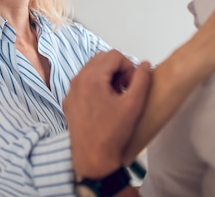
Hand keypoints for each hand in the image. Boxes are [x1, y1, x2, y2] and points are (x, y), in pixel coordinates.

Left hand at [63, 50, 151, 178]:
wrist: (93, 159)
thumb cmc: (113, 133)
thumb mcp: (133, 104)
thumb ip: (142, 79)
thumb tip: (144, 64)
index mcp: (92, 77)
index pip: (114, 55)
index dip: (128, 67)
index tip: (132, 85)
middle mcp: (77, 80)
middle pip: (101, 59)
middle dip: (117, 70)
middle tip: (125, 89)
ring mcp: (71, 91)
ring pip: (91, 70)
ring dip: (107, 77)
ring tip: (116, 97)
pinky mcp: (69, 102)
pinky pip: (83, 83)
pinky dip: (96, 86)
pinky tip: (104, 105)